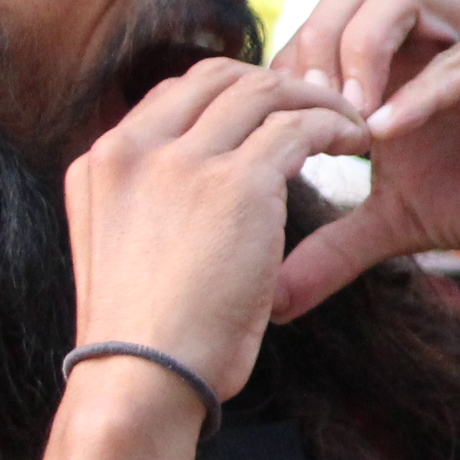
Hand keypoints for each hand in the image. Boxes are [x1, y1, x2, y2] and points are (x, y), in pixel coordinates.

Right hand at [64, 61, 369, 397]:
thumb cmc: (146, 343)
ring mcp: (182, 162)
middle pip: (217, 77)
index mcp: (100, 163)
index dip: (233, 96)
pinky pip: (300, 127)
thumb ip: (152, 210)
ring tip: (351, 123)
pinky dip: (335, 125)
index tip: (274, 117)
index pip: (174, 95)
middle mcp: (132, 149)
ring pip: (263, 93)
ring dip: (315, 100)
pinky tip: (358, 142)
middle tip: (320, 107)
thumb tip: (195, 204)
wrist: (140, 382)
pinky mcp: (237, 185)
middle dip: (276, 84)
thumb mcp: (127, 255)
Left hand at [268, 0, 459, 314]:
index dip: (291, 62)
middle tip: (303, 110)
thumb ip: (336, 246)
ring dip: (360, 49)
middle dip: (316, 43)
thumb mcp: (399, 221)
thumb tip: (276, 302)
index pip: (322, 19)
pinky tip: (390, 131)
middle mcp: (435, 23)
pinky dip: (422, 89)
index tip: (278, 127)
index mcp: (398, 48)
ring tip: (349, 117)